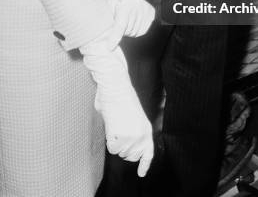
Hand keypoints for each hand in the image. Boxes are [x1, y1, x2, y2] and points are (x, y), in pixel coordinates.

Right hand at [81, 36, 153, 176]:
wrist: (116, 85)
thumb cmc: (119, 95)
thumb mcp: (132, 115)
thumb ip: (131, 129)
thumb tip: (120, 139)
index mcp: (147, 129)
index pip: (148, 153)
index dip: (144, 164)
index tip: (141, 174)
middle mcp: (142, 136)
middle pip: (130, 156)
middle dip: (123, 148)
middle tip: (118, 132)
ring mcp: (133, 138)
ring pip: (120, 152)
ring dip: (115, 140)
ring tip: (116, 123)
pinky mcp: (122, 137)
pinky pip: (112, 148)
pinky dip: (109, 138)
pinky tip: (112, 125)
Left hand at [106, 0, 154, 45]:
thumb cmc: (114, 0)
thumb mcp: (108, 7)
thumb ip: (109, 22)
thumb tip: (106, 39)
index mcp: (125, 4)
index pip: (120, 25)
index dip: (114, 37)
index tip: (109, 47)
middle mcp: (138, 6)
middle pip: (128, 31)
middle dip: (121, 32)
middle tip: (117, 22)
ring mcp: (146, 9)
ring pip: (136, 33)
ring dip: (129, 31)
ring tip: (125, 20)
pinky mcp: (151, 12)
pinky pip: (143, 30)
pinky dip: (136, 29)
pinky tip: (133, 20)